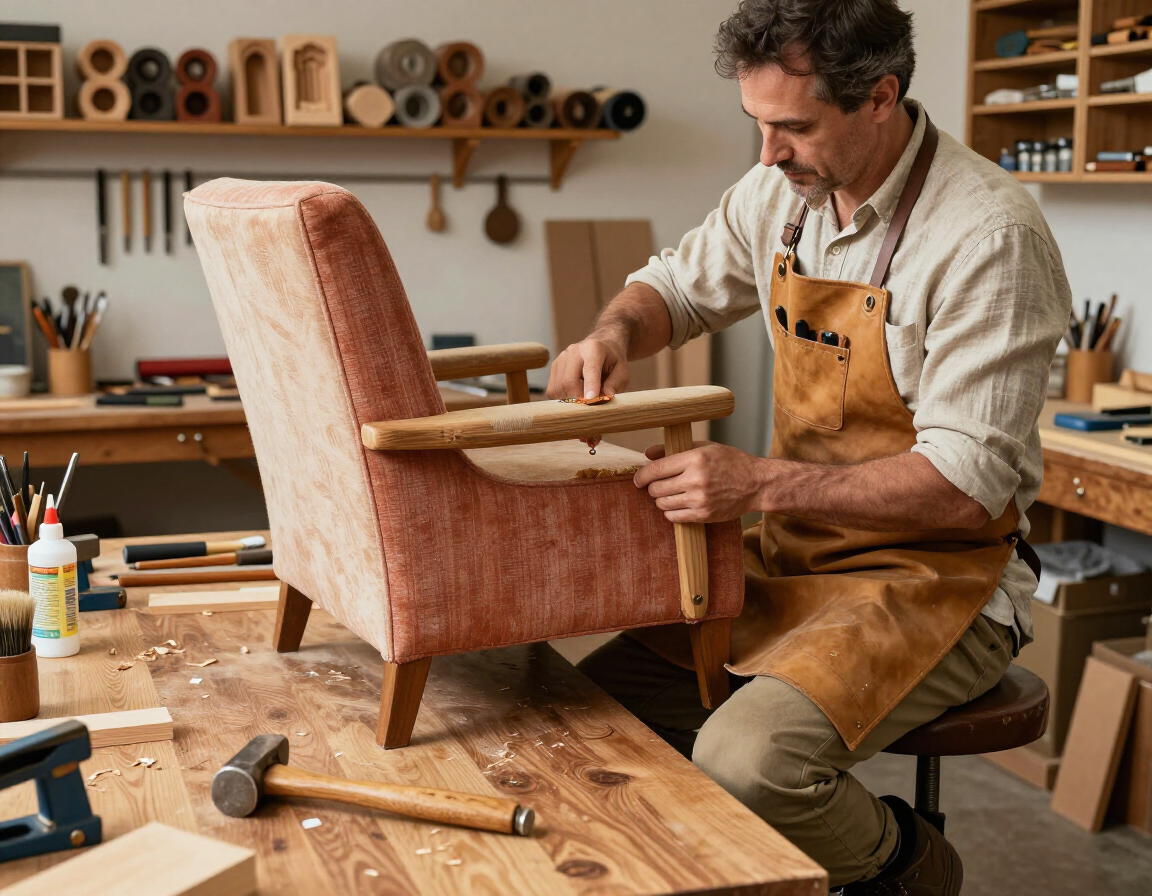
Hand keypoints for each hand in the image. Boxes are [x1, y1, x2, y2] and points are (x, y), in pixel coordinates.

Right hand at [546, 337, 628, 398]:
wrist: (601, 347)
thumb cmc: (612, 362)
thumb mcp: (622, 371)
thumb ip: (615, 383)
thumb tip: (605, 396)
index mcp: (594, 348)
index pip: (590, 369)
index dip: (590, 386)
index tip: (591, 400)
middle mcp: (574, 350)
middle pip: (569, 380)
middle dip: (577, 398)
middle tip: (587, 408)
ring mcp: (561, 358)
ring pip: (558, 387)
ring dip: (569, 400)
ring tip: (581, 401)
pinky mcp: (555, 366)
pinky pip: (552, 388)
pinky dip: (561, 398)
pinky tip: (573, 397)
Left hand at [635, 442, 766, 522]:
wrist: (755, 484)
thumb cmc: (730, 462)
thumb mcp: (704, 448)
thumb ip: (674, 450)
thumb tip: (648, 454)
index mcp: (695, 459)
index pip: (657, 469)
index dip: (642, 475)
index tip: (637, 479)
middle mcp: (696, 480)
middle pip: (656, 489)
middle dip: (652, 488)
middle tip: (658, 486)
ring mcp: (700, 499)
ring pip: (662, 504)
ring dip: (661, 500)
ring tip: (670, 494)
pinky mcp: (704, 515)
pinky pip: (674, 517)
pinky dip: (671, 512)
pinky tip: (678, 505)